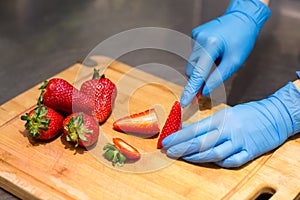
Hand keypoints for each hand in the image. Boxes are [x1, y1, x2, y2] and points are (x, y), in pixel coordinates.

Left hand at [163, 82, 299, 167]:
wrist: (275, 115)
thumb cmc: (247, 113)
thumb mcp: (225, 114)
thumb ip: (208, 124)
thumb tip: (187, 131)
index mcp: (221, 118)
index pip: (195, 129)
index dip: (178, 136)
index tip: (165, 141)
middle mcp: (229, 130)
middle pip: (201, 142)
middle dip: (182, 148)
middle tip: (169, 151)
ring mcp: (240, 142)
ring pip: (214, 154)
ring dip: (197, 157)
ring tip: (184, 158)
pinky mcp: (250, 151)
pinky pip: (233, 161)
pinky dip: (220, 163)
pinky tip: (210, 162)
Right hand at [181, 0, 270, 106]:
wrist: (243, 17)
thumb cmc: (242, 38)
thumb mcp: (235, 61)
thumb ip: (218, 77)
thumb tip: (205, 90)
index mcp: (210, 45)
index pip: (198, 73)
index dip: (191, 90)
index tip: (185, 101)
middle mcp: (199, 39)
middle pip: (192, 69)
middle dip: (200, 77)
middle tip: (210, 81)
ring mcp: (196, 36)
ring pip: (193, 62)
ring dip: (203, 66)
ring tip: (218, 59)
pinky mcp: (195, 34)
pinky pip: (195, 53)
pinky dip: (203, 57)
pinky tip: (214, 51)